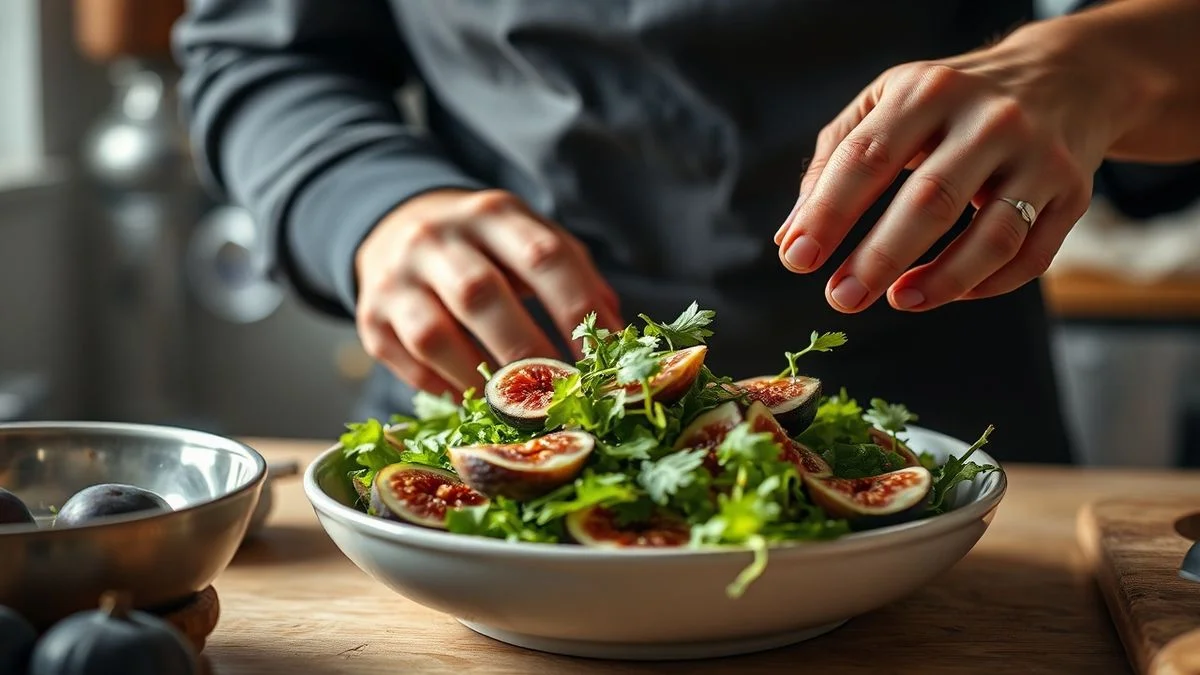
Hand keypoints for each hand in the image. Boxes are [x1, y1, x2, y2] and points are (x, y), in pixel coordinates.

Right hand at [354, 188, 622, 395]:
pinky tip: (474, 401)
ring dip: (479, 378)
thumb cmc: (485, 246)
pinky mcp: (370, 316)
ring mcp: (396, 278)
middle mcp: (437, 238)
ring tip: (515, 410)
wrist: (395, 227)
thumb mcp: (528, 237)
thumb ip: (574, 274)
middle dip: (526, 352)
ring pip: (434, 335)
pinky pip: (406, 362)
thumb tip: (616, 332)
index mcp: (493, 214)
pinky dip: (443, 388)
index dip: (576, 308)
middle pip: (481, 295)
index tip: (602, 356)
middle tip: (560, 394)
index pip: (542, 256)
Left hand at [774, 20, 1121, 312]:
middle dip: (880, 257)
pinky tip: (945, 293)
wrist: (1067, 75)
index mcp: (929, 91)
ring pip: (992, 237)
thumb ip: (834, 161)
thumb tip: (790, 236)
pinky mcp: (1072, 192)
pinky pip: (1030, 257)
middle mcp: (990, 119)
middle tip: (841, 298)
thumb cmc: (952, 101)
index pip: (868, 156)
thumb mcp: (889, 102)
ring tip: (899, 302)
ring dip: (941, 281)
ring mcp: (1039, 156)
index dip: (828, 211)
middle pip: (931, 199)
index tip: (796, 257)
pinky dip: (985, 284)